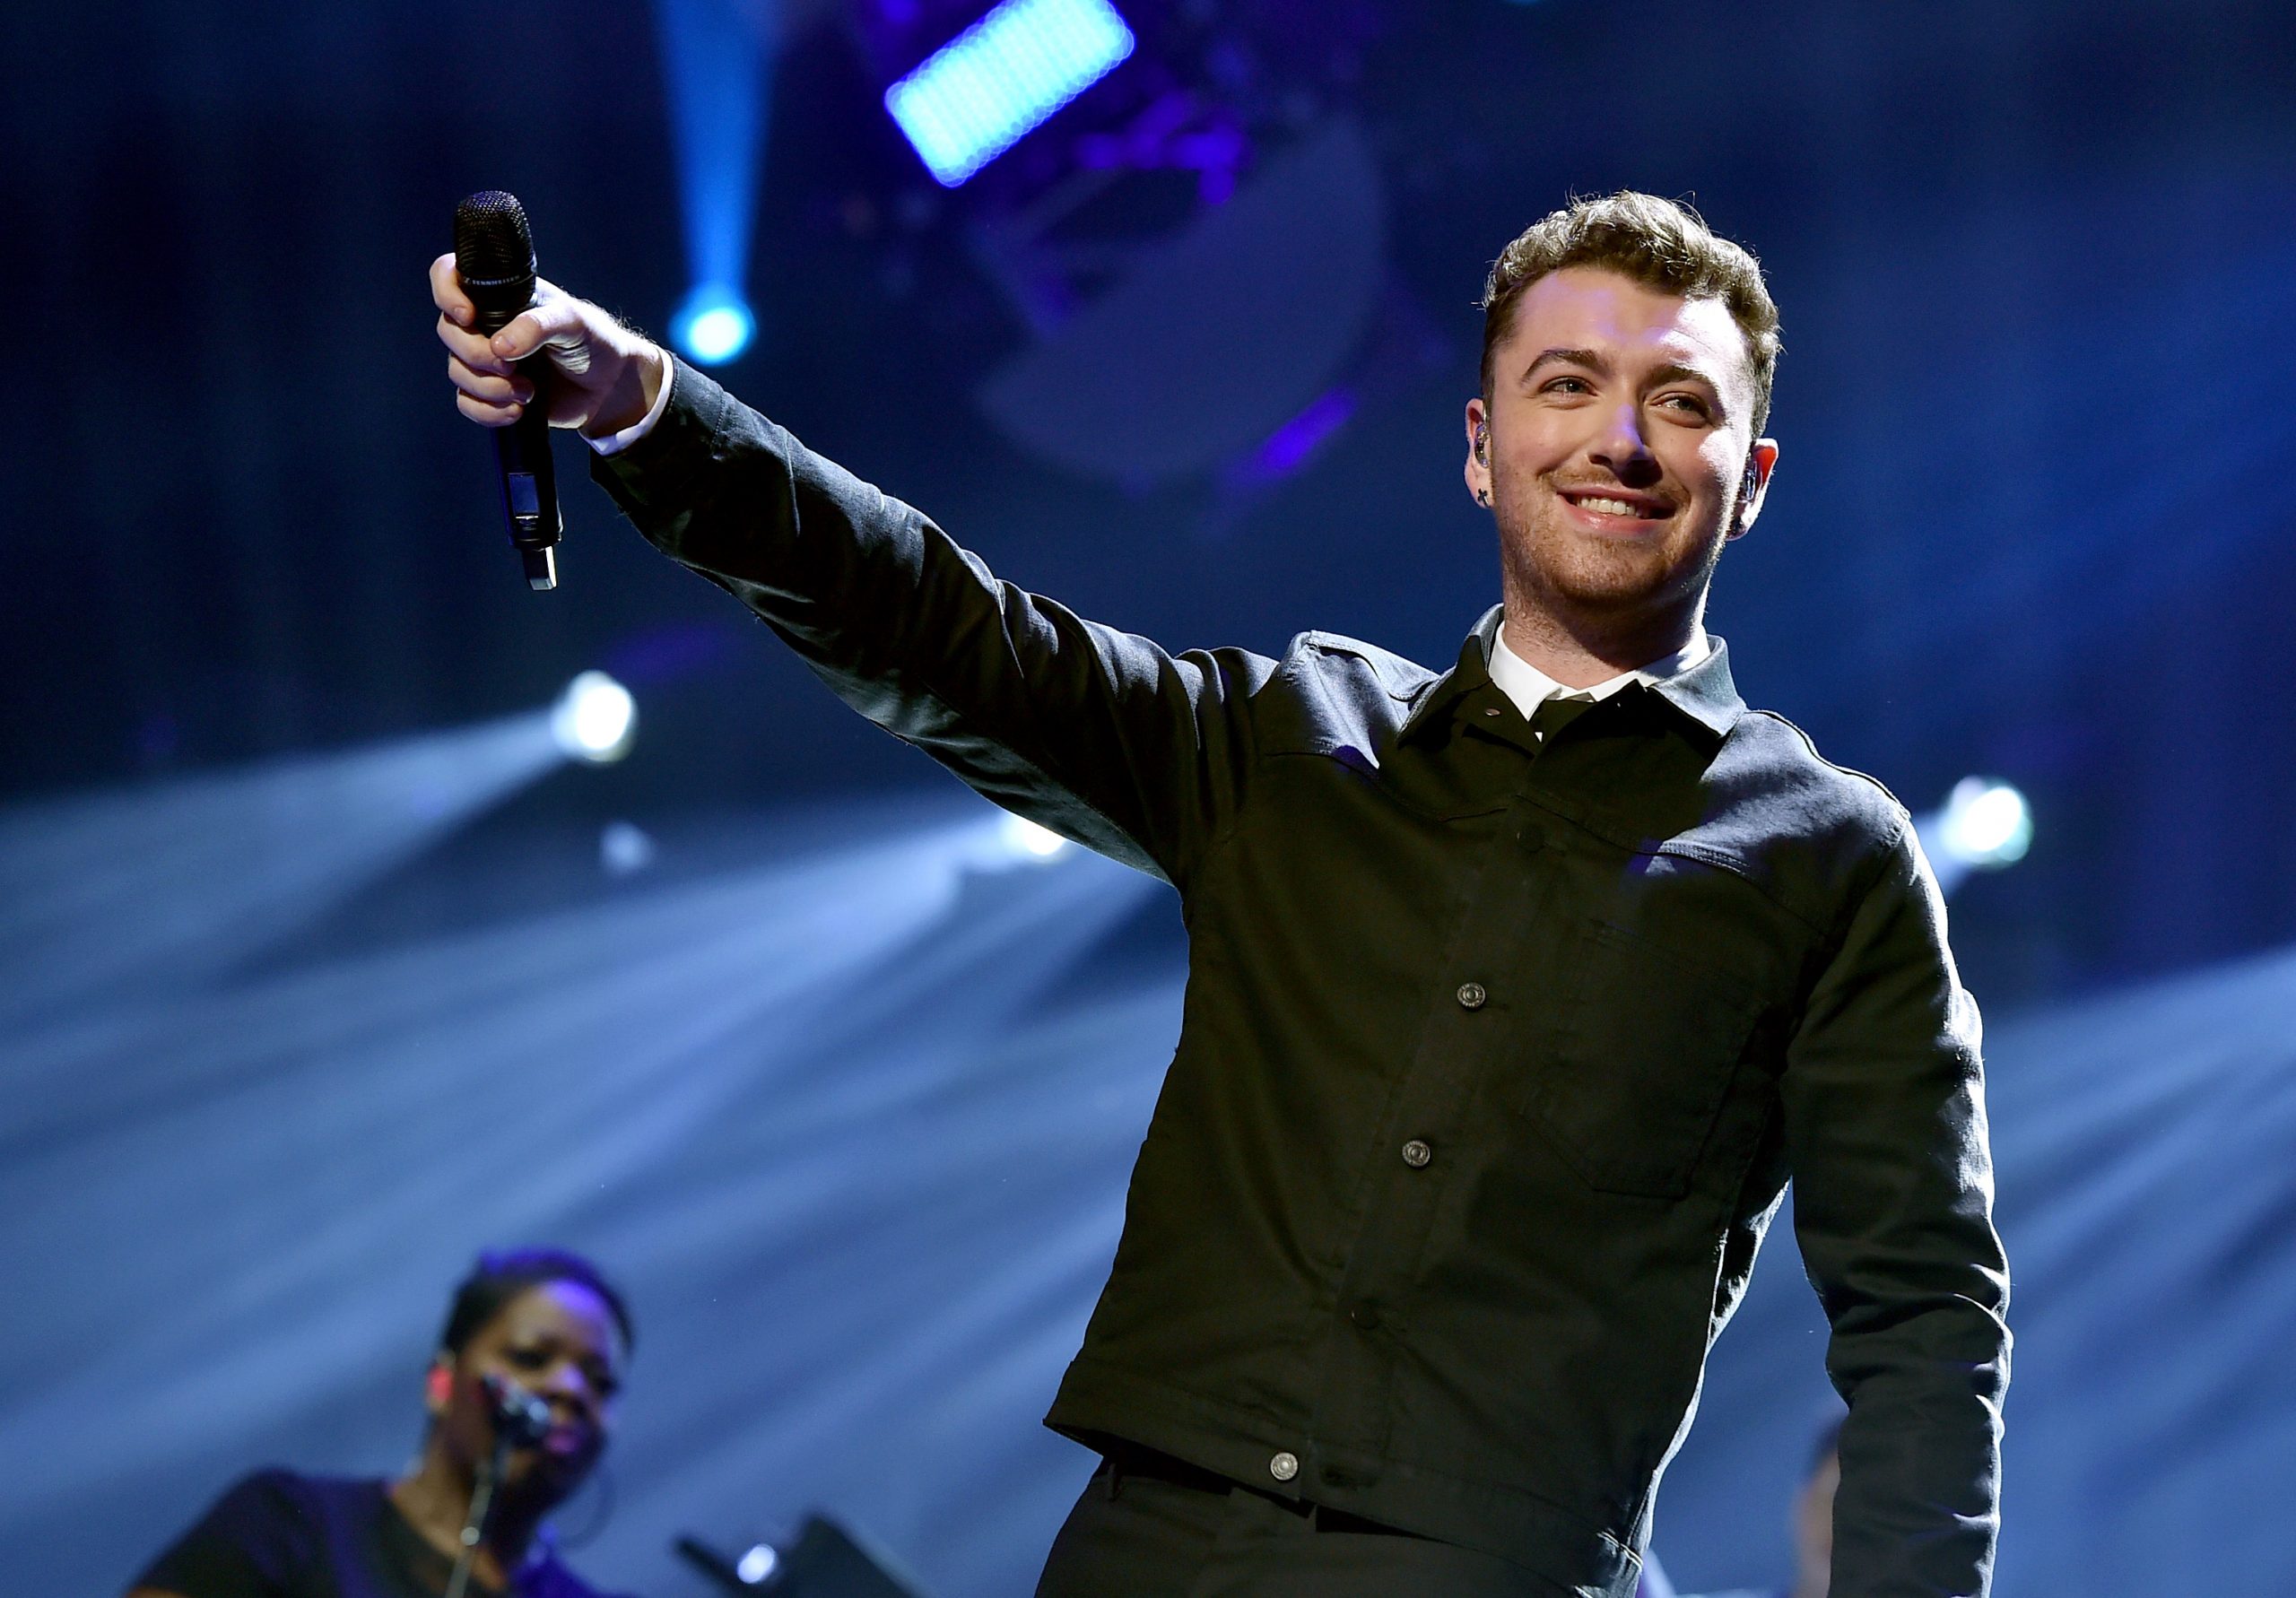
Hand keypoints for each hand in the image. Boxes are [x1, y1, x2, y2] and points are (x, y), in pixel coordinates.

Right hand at [431, 253, 664, 438]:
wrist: (610, 386)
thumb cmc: (593, 340)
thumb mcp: (572, 322)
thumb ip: (537, 326)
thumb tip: (499, 347)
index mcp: (500, 295)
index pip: (449, 275)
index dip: (446, 292)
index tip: (468, 316)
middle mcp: (486, 324)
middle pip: (449, 332)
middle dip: (477, 355)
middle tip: (512, 368)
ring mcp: (487, 359)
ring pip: (457, 372)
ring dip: (488, 388)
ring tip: (528, 393)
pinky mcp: (492, 393)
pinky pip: (467, 404)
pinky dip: (488, 412)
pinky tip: (518, 412)